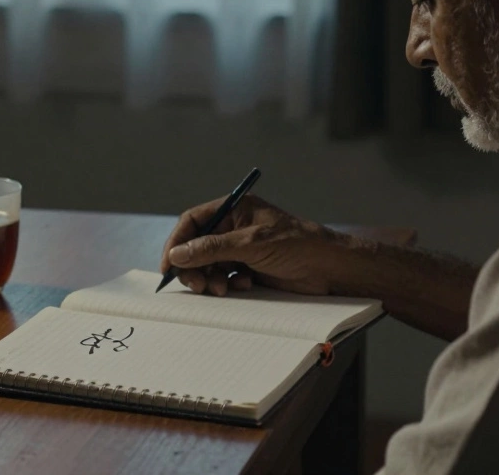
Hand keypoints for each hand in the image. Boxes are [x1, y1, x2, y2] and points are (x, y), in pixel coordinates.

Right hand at [159, 195, 351, 296]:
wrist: (329, 268)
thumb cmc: (297, 244)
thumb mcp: (252, 243)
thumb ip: (213, 248)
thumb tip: (178, 254)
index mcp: (235, 209)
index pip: (194, 221)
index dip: (178, 242)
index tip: (169, 265)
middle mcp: (235, 228)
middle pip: (197, 246)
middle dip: (194, 266)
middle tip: (197, 285)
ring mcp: (242, 250)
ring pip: (209, 266)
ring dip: (210, 279)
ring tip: (222, 289)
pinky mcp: (249, 270)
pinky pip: (224, 278)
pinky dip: (228, 285)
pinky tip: (245, 286)